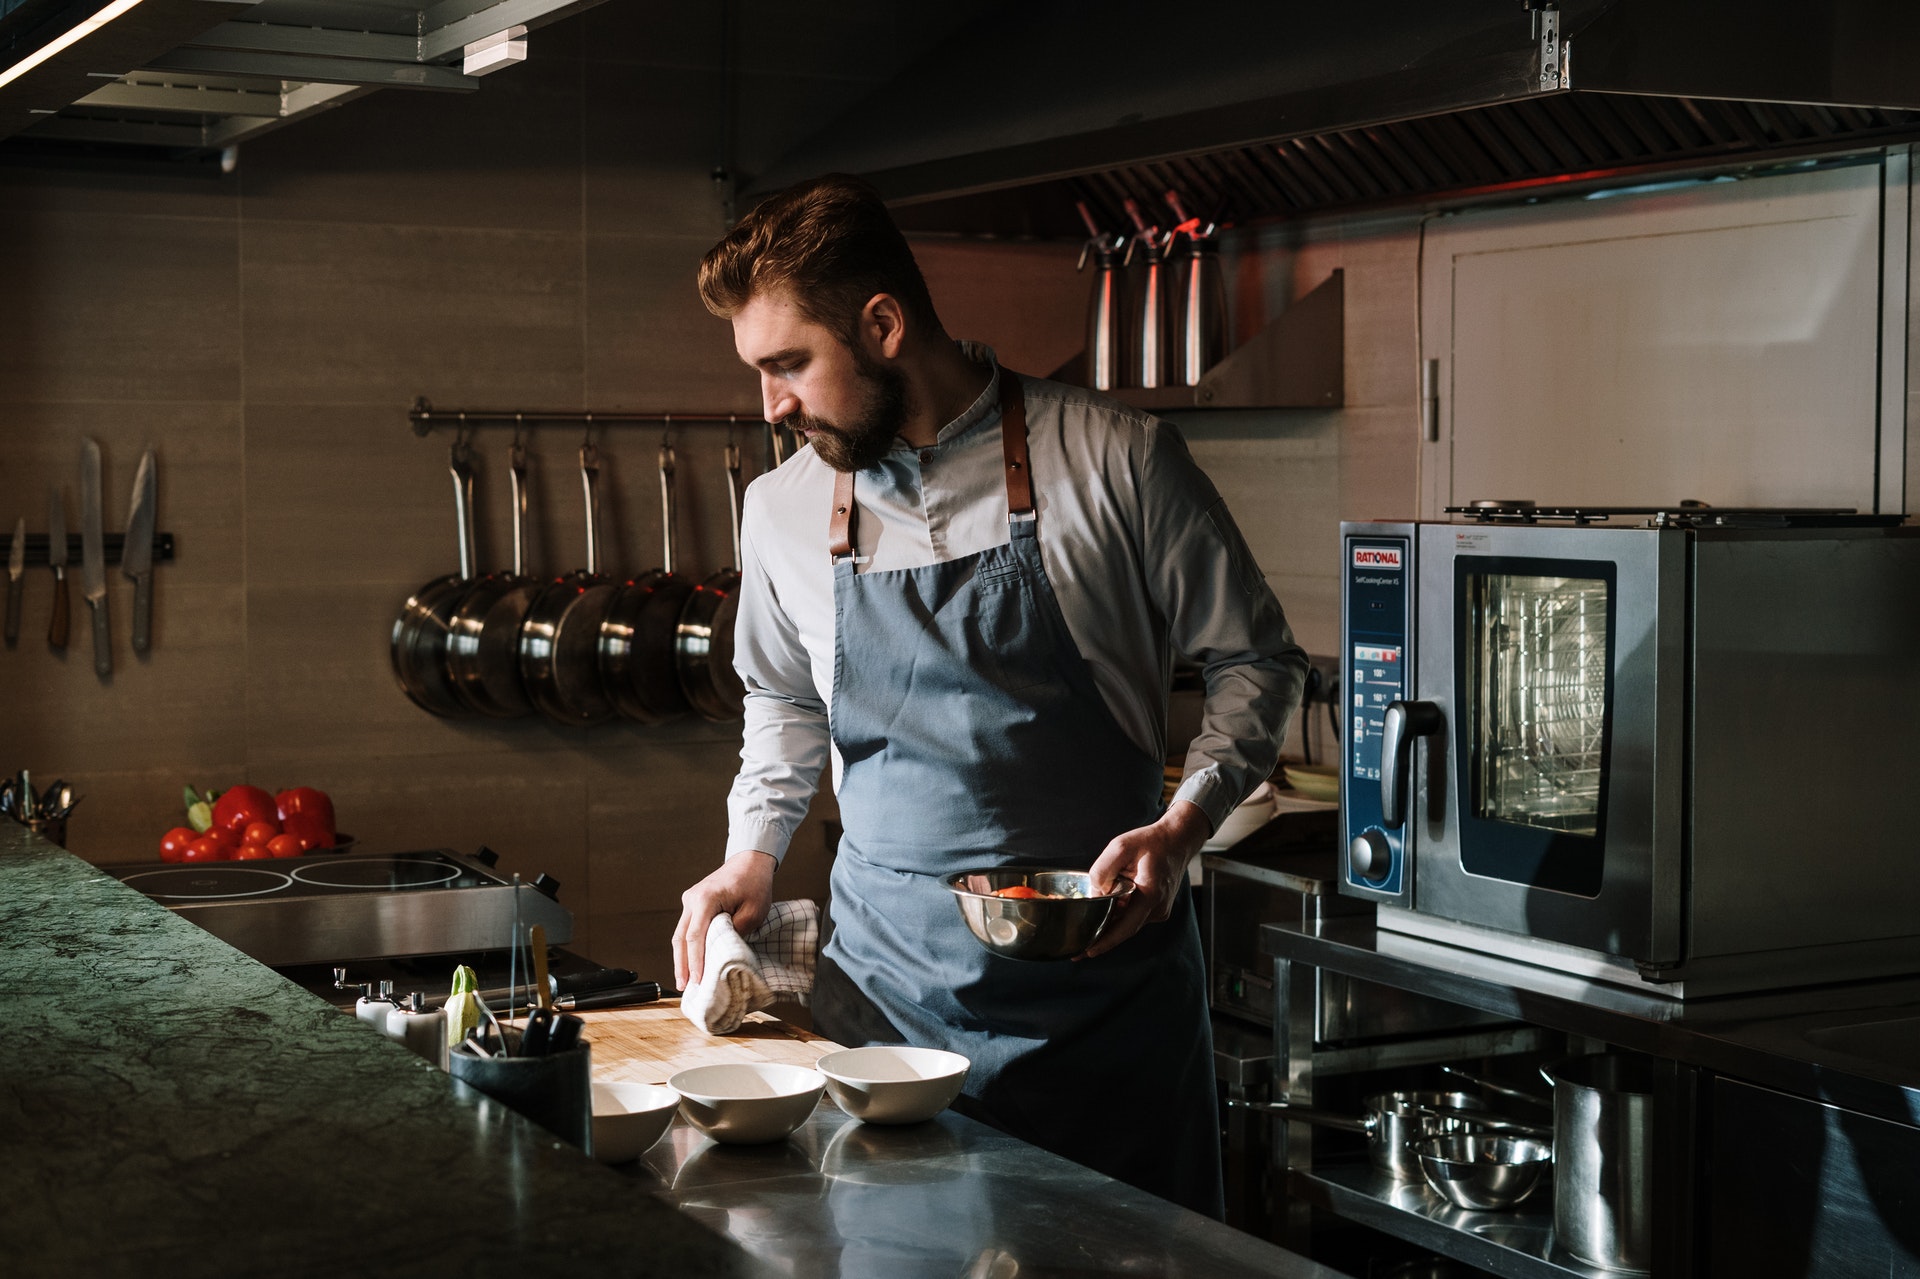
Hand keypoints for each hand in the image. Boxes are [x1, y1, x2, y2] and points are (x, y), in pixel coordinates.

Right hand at [673, 850, 776, 990]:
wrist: (750, 862)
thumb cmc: (754, 884)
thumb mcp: (754, 911)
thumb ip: (736, 932)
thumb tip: (722, 952)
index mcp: (706, 899)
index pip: (696, 936)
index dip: (695, 961)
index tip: (697, 980)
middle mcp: (692, 899)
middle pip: (681, 938)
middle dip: (682, 965)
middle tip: (683, 986)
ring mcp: (690, 900)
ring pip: (680, 934)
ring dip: (682, 958)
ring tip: (684, 980)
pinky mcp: (693, 904)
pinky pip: (687, 928)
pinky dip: (688, 946)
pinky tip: (691, 962)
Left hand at [1080, 800, 1211, 959]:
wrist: (1177, 840)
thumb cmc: (1151, 842)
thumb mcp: (1121, 846)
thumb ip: (1103, 870)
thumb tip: (1094, 893)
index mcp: (1151, 895)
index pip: (1126, 927)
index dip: (1106, 942)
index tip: (1088, 952)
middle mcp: (1158, 908)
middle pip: (1124, 929)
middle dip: (1101, 938)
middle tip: (1077, 950)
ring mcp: (1159, 910)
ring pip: (1128, 923)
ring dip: (1110, 923)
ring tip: (1086, 927)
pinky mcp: (1157, 908)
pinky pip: (1134, 916)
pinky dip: (1119, 915)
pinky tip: (1106, 908)